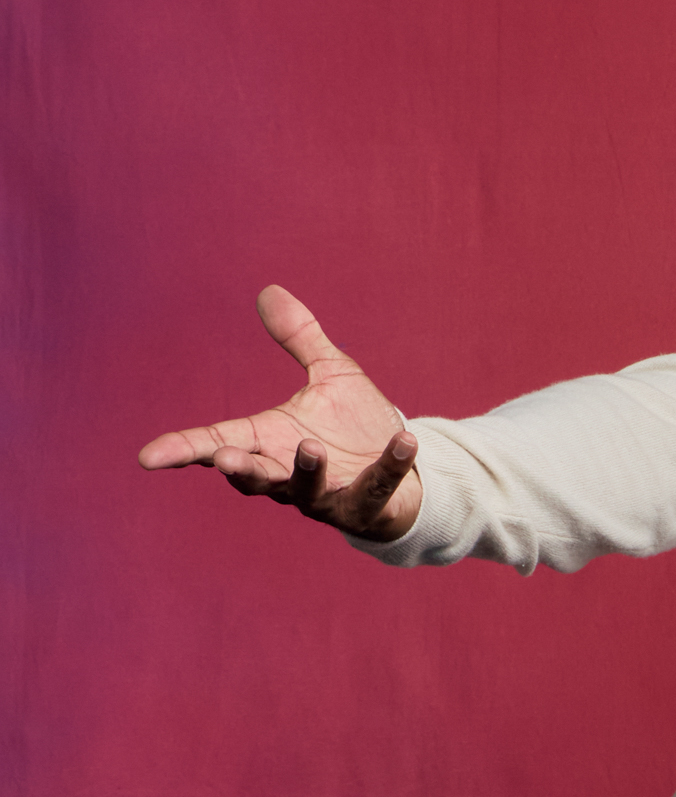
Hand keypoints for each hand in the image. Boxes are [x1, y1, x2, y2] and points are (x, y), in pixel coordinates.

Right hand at [138, 287, 422, 541]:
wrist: (402, 470)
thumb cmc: (356, 427)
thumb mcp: (331, 375)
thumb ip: (301, 338)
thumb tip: (270, 290)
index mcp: (268, 441)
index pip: (215, 445)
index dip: (182, 450)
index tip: (148, 457)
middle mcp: (288, 474)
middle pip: (254, 476)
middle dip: (241, 469)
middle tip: (225, 459)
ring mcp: (326, 496)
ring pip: (306, 491)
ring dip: (306, 470)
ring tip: (311, 447)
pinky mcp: (367, 506)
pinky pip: (377, 488)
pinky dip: (390, 466)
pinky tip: (406, 442)